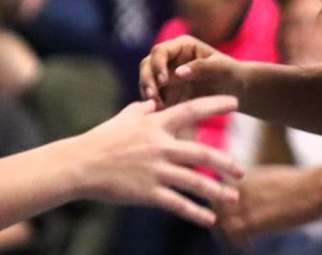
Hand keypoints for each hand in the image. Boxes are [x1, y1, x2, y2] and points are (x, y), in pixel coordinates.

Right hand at [76, 97, 244, 225]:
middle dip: (225, 162)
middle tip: (242, 171)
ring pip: (194, 181)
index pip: (191, 110)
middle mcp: (160, 146)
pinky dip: (195, 212)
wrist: (79, 164)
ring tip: (234, 197)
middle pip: (201, 153)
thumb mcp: (124, 118)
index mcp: (155, 124)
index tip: (236, 104)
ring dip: (216, 190)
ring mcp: (155, 170)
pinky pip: (177, 204)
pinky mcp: (147, 192)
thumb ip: (142, 109)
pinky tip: (209, 219)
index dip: (214, 106)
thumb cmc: (101, 140)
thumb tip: (154, 101)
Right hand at [140, 35, 243, 106]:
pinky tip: (158, 115)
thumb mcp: (221, 68)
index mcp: (182, 46)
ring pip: (147, 81)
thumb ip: (201, 67)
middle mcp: (170, 59)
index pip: (160, 51)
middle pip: (147, 65)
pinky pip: (153, 98)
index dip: (157, 64)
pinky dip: (152, 106)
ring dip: (147, 94)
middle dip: (146, 79)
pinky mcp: (166, 92)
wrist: (235, 90)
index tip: (163, 80)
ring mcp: (166, 75)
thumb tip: (178, 73)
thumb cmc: (231, 73)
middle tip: (152, 96)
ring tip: (155, 108)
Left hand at [217, 165, 321, 244]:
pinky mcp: (255, 220)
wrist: (317, 187)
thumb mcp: (279, 176)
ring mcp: (247, 204)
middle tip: (226, 232)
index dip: (222, 204)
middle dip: (219, 219)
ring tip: (237, 241)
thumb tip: (267, 190)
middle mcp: (243, 188)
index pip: (221, 188)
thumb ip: (265, 183)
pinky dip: (238, 242)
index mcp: (249, 176)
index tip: (228, 214)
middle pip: (215, 205)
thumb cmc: (306, 183)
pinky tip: (250, 246)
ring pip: (220, 221)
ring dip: (225, 233)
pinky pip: (234, 233)